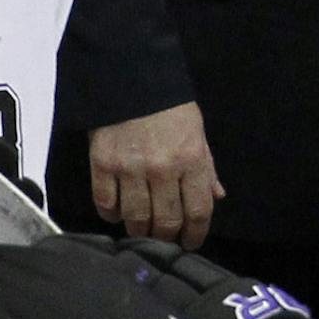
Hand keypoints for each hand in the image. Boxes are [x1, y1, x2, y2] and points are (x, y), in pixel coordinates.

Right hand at [89, 101, 222, 249]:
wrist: (131, 76)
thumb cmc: (169, 105)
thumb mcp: (197, 131)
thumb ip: (206, 167)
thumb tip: (216, 196)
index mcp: (191, 159)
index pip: (199, 210)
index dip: (196, 233)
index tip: (191, 242)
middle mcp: (163, 169)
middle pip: (167, 221)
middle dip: (167, 237)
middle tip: (165, 238)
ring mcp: (131, 168)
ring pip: (136, 219)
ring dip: (140, 230)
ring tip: (141, 229)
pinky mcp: (103, 165)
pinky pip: (106, 203)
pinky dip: (112, 214)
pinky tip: (117, 213)